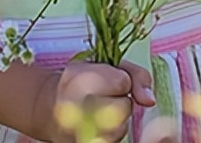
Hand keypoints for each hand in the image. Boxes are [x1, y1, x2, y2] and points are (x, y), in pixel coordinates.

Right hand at [35, 60, 156, 142]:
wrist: (50, 108)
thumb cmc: (84, 81)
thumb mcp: (109, 66)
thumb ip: (136, 76)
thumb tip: (150, 101)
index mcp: (81, 80)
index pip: (122, 83)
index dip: (121, 81)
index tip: (106, 80)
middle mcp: (76, 107)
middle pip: (123, 108)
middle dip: (120, 102)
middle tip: (104, 97)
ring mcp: (77, 131)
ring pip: (120, 128)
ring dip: (117, 120)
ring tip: (100, 112)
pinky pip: (112, 140)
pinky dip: (110, 134)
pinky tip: (98, 125)